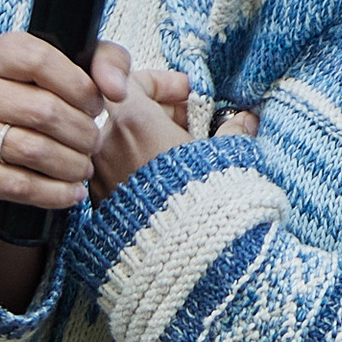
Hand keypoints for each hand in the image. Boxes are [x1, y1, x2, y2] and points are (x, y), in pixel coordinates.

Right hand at [0, 29, 107, 307]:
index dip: (78, 86)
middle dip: (81, 132)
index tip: (96, 105)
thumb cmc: (37, 105)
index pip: (39, 60)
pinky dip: (54, 193)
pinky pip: (18, 185)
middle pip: (42, 110)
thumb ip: (107, 62)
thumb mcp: (73, 72)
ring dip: (72, 165)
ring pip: (33, 150)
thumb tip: (115, 90)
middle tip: (94, 143)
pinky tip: (72, 192)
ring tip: (85, 168)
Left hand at [86, 49, 253, 198]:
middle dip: (162, 114)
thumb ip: (231, 133)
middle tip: (195, 127)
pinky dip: (138, 171)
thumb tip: (243, 122)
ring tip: (185, 160)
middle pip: (126, 112)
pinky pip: (117, 175)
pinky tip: (168, 185)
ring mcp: (99, 178)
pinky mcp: (100, 208)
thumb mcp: (226, 159)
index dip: (163, 82)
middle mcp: (107, 146)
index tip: (187, 95)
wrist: (183, 262)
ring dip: (149, 144)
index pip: (132, 79)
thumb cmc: (203, 206)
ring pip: (120, 145)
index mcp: (133, 122)